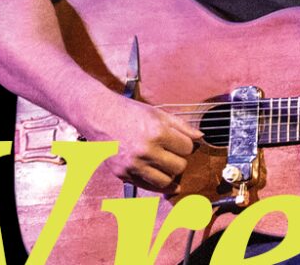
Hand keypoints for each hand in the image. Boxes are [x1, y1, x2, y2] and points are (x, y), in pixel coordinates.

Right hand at [82, 96, 202, 195]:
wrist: (98, 115)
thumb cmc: (129, 112)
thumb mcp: (158, 113)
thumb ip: (181, 126)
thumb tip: (200, 137)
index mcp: (157, 132)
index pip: (187, 148)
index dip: (186, 145)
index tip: (180, 142)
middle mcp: (146, 151)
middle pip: (179, 166)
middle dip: (179, 159)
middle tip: (172, 152)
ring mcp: (133, 165)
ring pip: (166, 182)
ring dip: (170, 174)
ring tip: (165, 164)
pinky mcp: (123, 174)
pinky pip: (148, 187)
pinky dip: (157, 184)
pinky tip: (160, 177)